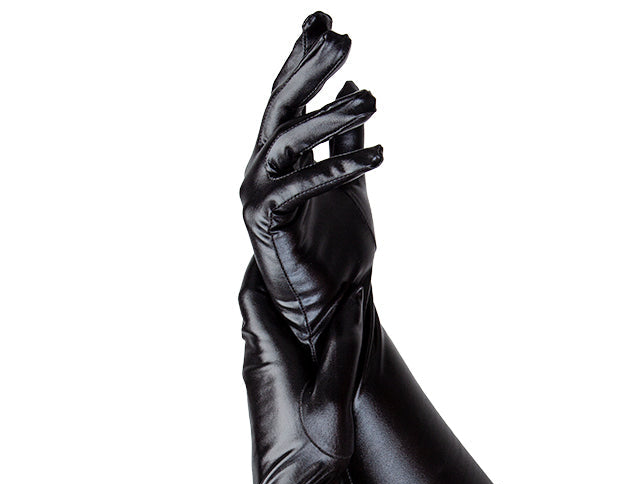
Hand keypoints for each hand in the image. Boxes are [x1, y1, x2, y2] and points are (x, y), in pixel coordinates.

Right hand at [240, 11, 381, 343]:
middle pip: (282, 104)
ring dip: (331, 116)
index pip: (290, 94)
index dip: (304, 56)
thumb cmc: (336, 250)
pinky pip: (299, 187)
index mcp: (280, 155)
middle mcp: (262, 167)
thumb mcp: (352, 182)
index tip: (325, 18)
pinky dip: (337, 169)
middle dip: (309, 67)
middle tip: (343, 36)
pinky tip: (378, 154)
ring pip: (288, 139)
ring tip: (374, 99)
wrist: (328, 305)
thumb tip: (356, 87)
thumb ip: (347, 139)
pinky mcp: (263, 223)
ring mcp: (257, 193)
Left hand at [240, 259, 363, 483]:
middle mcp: (256, 364)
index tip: (281, 235)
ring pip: (263, 328)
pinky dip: (287, 331)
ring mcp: (261, 383)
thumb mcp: (335, 398)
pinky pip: (273, 350)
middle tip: (299, 248)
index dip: (263, 261)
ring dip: (280, 303)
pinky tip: (313, 333)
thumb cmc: (310, 456)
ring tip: (309, 280)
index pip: (253, 292)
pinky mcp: (270, 400)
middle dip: (272, 274)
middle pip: (254, 304)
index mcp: (268, 355)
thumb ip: (343, 349)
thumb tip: (351, 303)